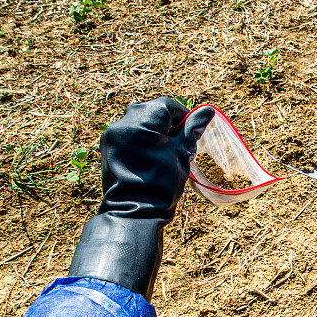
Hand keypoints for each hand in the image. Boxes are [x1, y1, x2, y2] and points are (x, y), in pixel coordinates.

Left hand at [69, 98, 213, 299]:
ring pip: (139, 122)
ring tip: (165, 152)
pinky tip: (150, 158)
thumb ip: (192, 129)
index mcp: (141, 121)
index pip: (167, 105)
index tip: (190, 133)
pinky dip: (141, 140)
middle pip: (151, 111)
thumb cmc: (161, 182)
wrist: (134, 211)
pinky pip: (128, 134)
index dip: (183, 116)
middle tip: (179, 144)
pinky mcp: (108, 147)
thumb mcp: (181, 153)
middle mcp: (122, 123)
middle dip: (168, 124)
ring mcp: (112, 135)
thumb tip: (208, 110)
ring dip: (154, 131)